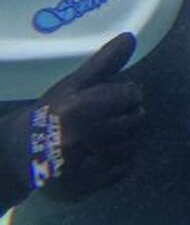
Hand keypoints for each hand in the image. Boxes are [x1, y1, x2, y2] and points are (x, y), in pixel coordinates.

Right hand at [0, 32, 143, 201]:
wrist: (18, 153)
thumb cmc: (52, 111)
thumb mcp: (73, 84)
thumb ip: (104, 62)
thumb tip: (130, 37)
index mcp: (81, 108)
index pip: (132, 96)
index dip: (128, 95)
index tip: (118, 98)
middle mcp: (84, 137)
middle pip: (136, 121)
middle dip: (130, 116)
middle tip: (112, 117)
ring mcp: (86, 165)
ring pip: (133, 145)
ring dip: (127, 139)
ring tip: (107, 135)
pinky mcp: (87, 186)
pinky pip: (124, 170)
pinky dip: (120, 161)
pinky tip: (104, 154)